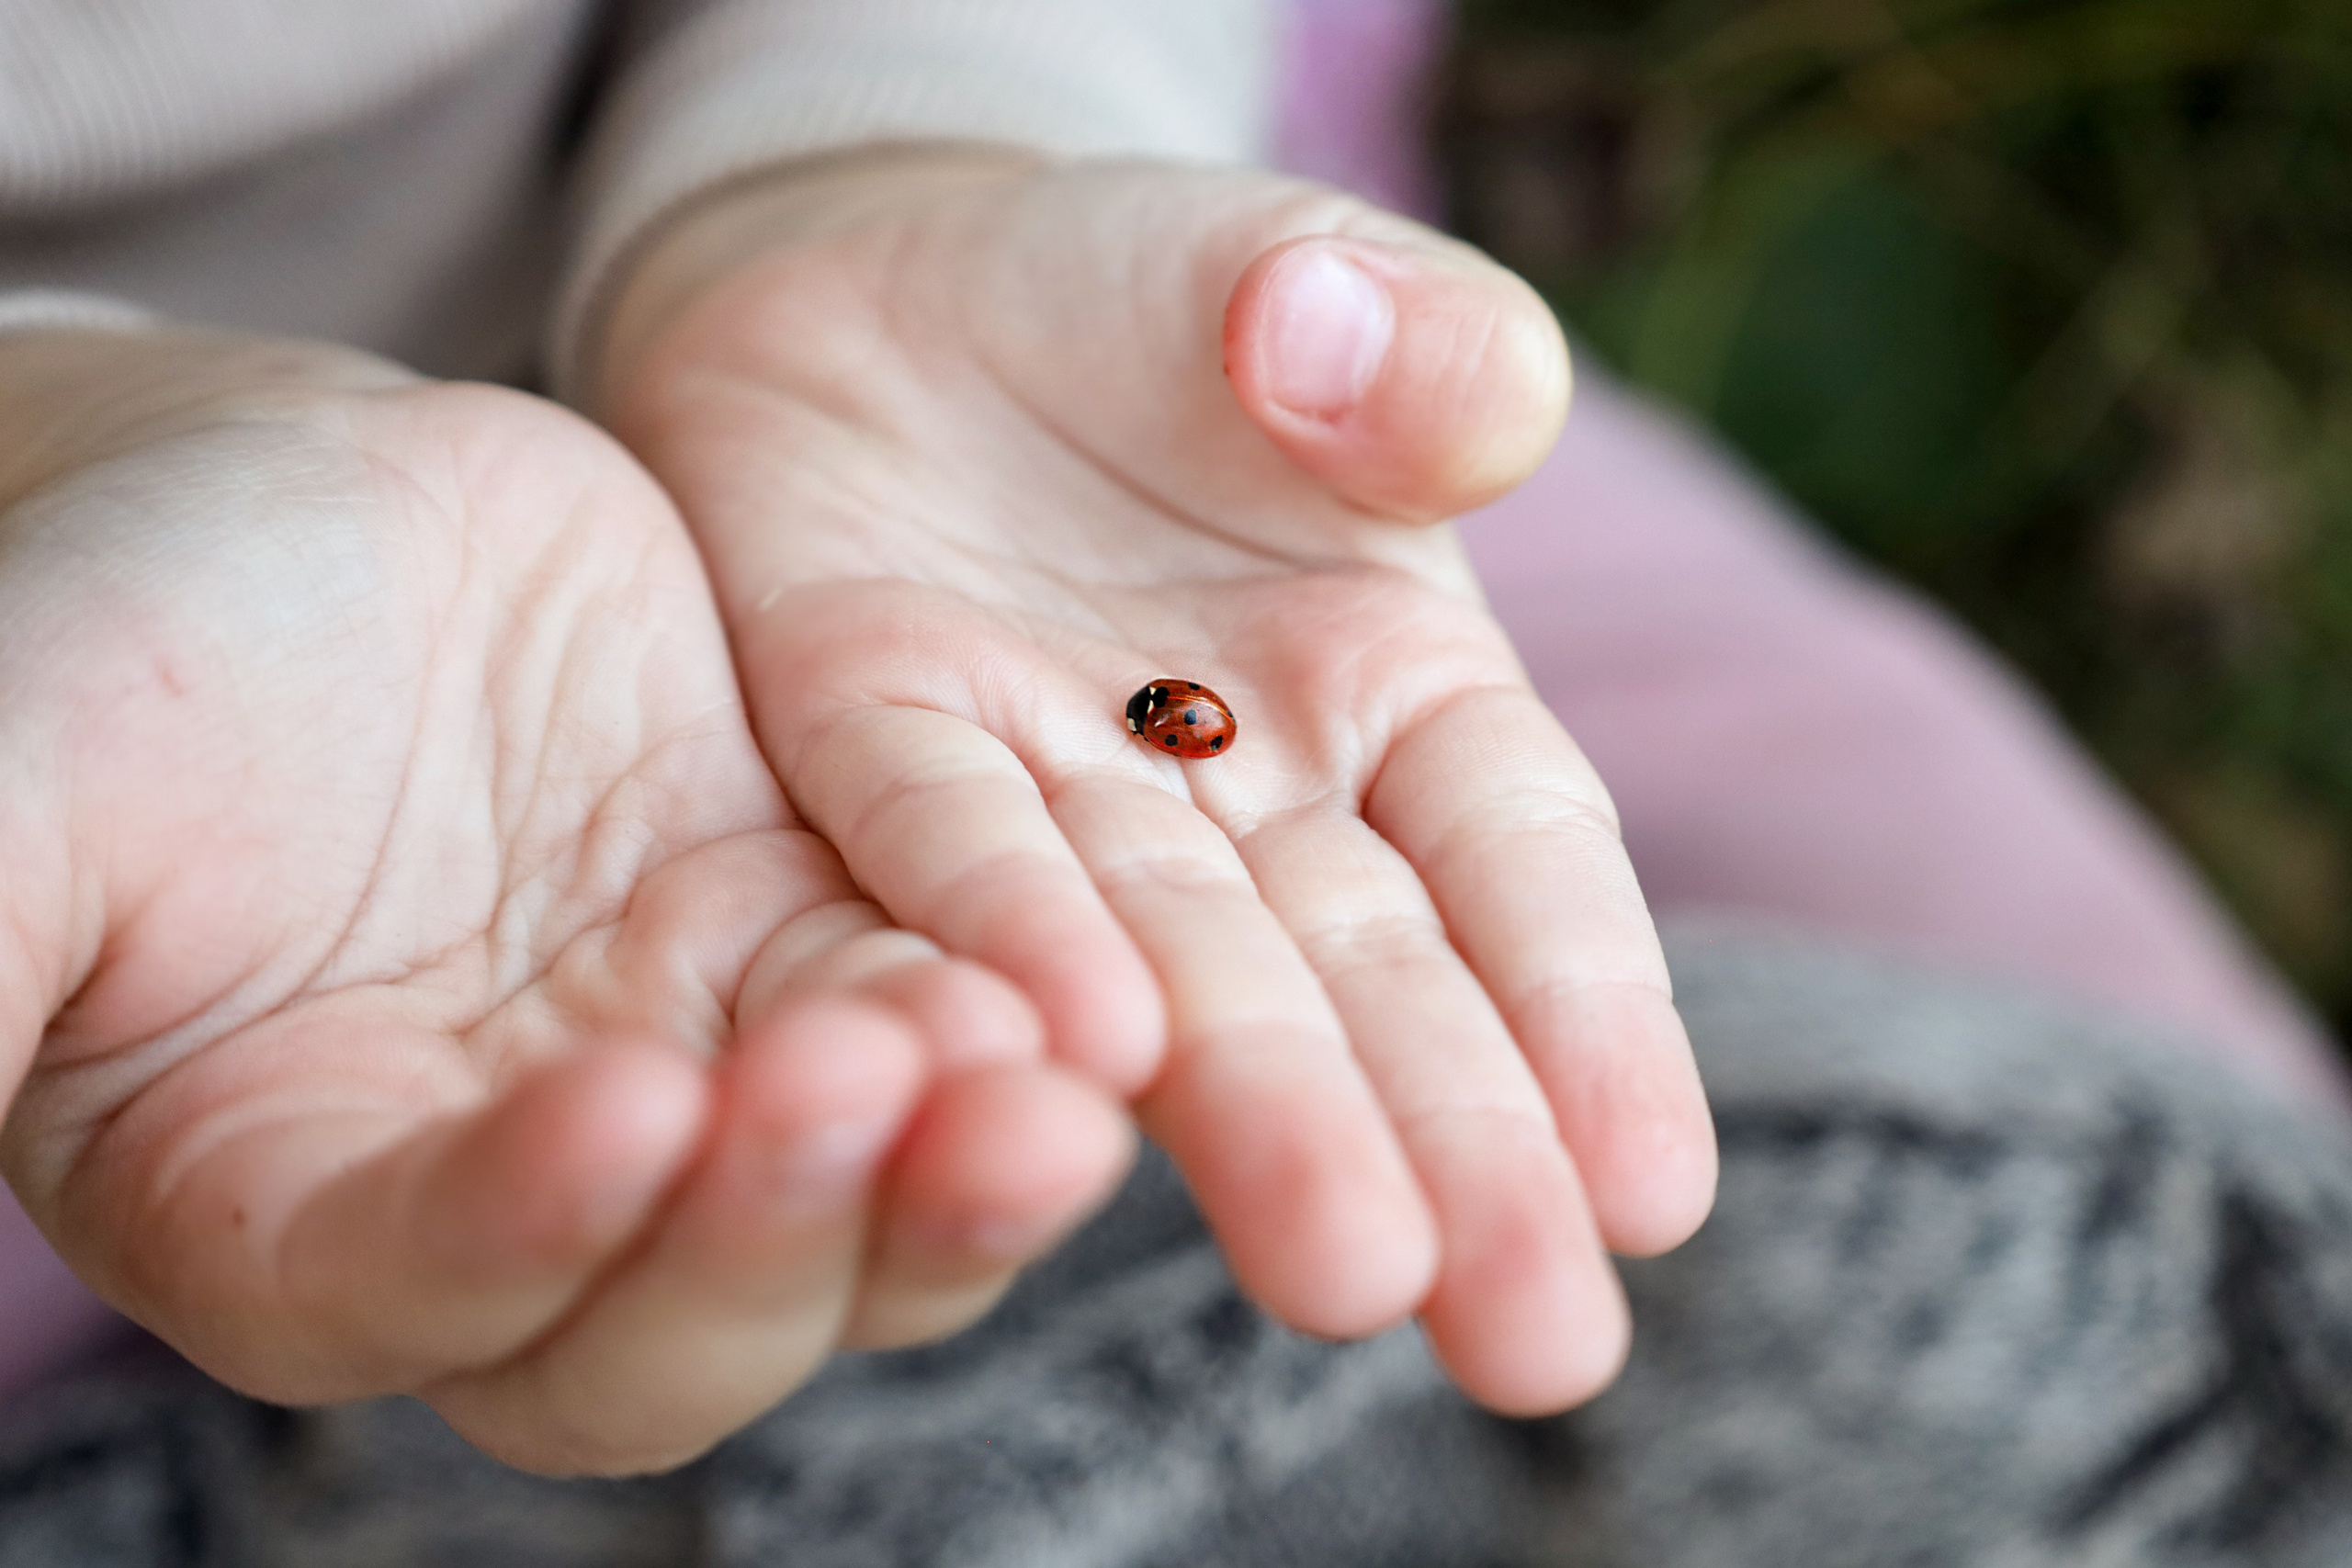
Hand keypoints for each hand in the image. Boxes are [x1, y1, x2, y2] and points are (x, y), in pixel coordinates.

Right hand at [0, 330, 1131, 1473]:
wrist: (285, 514)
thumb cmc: (104, 642)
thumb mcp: (24, 786)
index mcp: (304, 1210)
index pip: (427, 1291)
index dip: (525, 1228)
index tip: (622, 1101)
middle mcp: (528, 1193)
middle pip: (690, 1311)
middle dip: (800, 1228)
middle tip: (904, 1096)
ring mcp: (696, 1071)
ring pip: (860, 1203)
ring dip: (957, 1157)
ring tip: (1048, 1061)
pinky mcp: (816, 944)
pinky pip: (949, 1021)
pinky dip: (1016, 1013)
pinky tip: (1093, 970)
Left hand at [602, 155, 1717, 1413]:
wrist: (891, 270)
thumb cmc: (1154, 299)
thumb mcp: (1306, 282)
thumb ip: (1407, 337)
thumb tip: (1460, 407)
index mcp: (1406, 681)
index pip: (1524, 860)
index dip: (1592, 1020)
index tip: (1655, 1198)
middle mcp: (1249, 776)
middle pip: (1368, 974)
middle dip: (1455, 1149)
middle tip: (1535, 1346)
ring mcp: (1064, 775)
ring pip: (1174, 962)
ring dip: (1255, 1112)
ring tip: (1346, 1277)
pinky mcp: (877, 736)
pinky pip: (948, 845)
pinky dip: (1017, 940)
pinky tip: (1087, 1058)